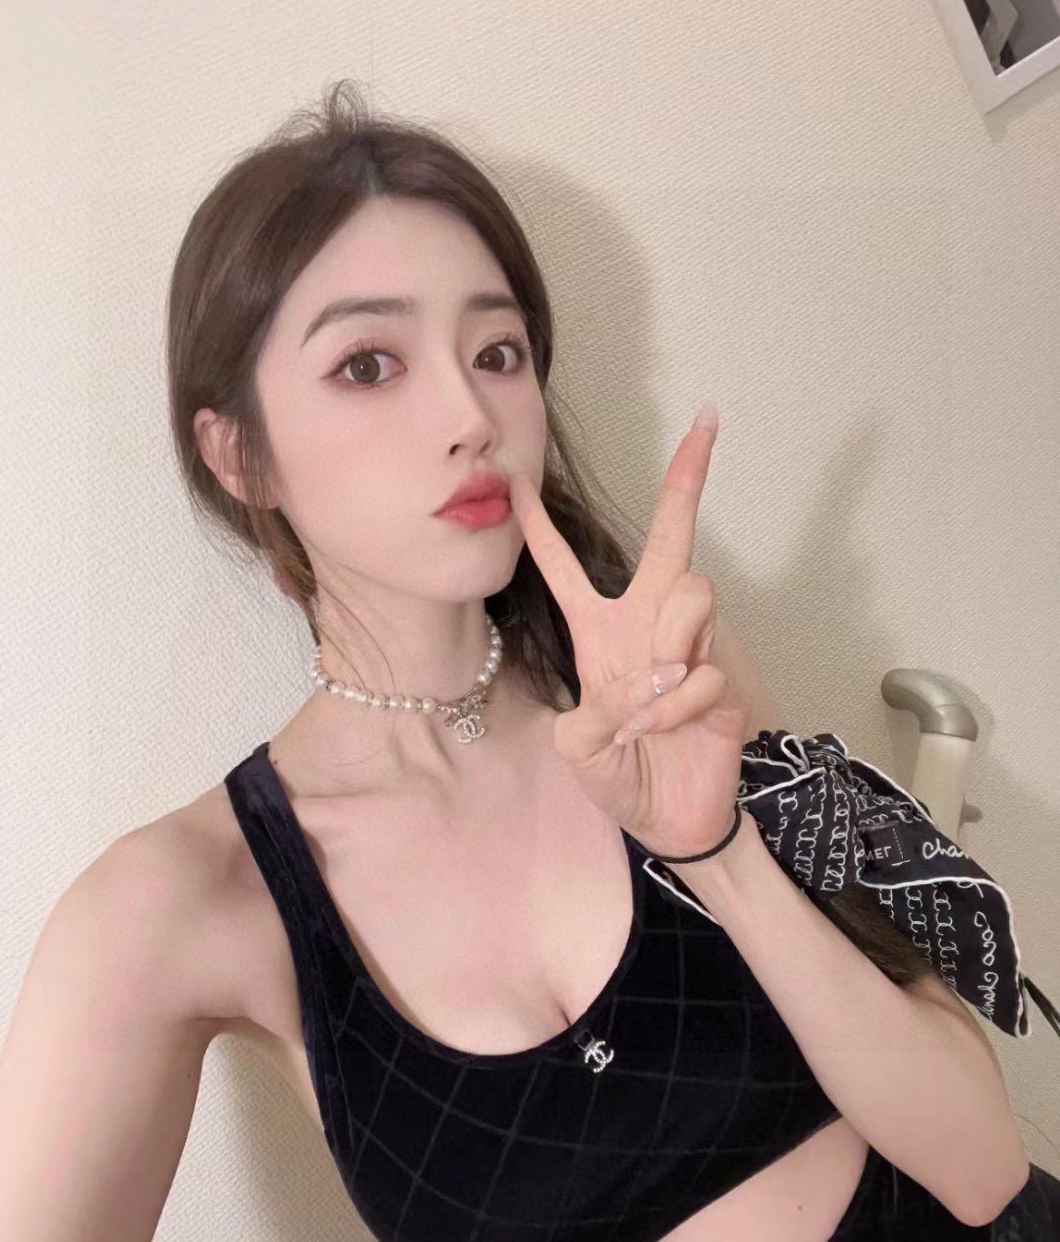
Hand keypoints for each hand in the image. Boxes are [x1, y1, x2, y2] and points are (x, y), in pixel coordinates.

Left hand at [507, 404, 748, 860]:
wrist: (668, 817)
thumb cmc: (616, 776)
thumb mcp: (578, 749)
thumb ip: (593, 716)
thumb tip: (644, 681)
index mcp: (598, 632)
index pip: (564, 570)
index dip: (540, 530)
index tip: (520, 483)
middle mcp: (646, 623)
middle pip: (670, 538)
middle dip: (685, 480)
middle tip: (705, 424)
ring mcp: (687, 644)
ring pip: (691, 594)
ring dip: (667, 648)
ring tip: (650, 702)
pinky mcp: (721, 674)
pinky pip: (703, 665)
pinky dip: (679, 703)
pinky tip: (670, 729)